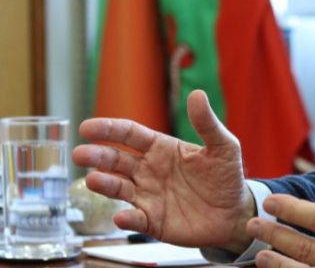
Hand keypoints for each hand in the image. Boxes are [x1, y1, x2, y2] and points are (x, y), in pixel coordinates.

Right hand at [71, 90, 255, 250]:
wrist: (235, 212)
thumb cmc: (226, 175)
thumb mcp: (223, 146)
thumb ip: (207, 124)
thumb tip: (198, 93)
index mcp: (161, 148)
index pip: (129, 134)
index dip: (109, 129)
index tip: (88, 127)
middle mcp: (148, 170)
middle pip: (116, 160)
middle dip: (97, 156)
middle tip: (79, 153)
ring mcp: (147, 196)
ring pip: (118, 188)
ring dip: (104, 184)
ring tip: (92, 180)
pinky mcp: (152, 221)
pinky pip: (135, 219)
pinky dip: (126, 219)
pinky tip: (121, 216)